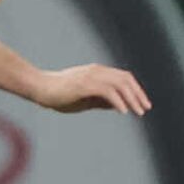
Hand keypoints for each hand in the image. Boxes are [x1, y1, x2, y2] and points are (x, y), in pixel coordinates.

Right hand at [30, 64, 152, 114]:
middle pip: (125, 79)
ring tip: (138, 112)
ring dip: (131, 99)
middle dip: (138, 94)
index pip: (123, 78)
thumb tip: (119, 105)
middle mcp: (96, 71)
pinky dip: (117, 101)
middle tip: (145, 109)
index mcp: (98, 72)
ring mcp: (90, 76)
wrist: (39, 88)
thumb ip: (101, 100)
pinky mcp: (84, 84)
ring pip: (119, 84)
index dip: (136, 90)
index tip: (143, 104)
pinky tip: (123, 111)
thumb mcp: (85, 99)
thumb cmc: (59, 94)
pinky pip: (106, 91)